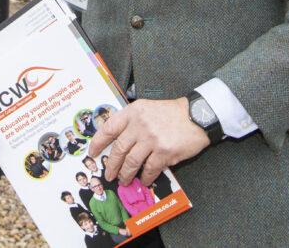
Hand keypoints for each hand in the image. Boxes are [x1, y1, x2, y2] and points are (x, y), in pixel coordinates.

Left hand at [87, 98, 209, 186]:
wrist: (196, 116)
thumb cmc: (171, 113)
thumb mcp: (146, 108)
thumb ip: (131, 121)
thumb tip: (117, 140)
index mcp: (133, 112)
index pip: (108, 128)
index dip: (98, 142)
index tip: (92, 152)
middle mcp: (139, 125)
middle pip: (119, 149)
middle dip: (112, 165)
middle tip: (109, 174)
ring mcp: (151, 139)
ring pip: (131, 162)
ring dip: (126, 174)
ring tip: (124, 180)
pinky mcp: (164, 152)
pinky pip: (149, 169)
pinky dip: (145, 177)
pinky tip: (144, 180)